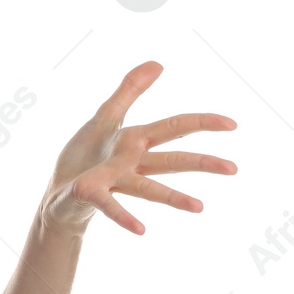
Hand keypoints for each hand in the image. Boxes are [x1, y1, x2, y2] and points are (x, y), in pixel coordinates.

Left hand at [40, 61, 237, 235]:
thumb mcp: (105, 118)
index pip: (174, 128)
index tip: (232, 124)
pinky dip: (124, 217)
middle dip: (201, 162)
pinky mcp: (91, 194)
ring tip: (200, 207)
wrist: (59, 192)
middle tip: (234, 168)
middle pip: (170, 160)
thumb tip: (159, 63)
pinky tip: (141, 230)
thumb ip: (129, 91)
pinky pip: (109, 205)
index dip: (201, 123)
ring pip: (147, 188)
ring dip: (173, 197)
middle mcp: (131, 164)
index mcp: (135, 142)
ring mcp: (113, 181)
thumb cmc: (85, 157)